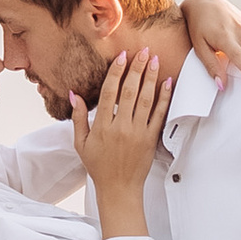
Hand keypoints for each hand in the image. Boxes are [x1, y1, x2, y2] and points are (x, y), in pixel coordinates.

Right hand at [71, 44, 170, 216]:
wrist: (118, 188)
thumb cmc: (98, 166)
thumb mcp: (81, 143)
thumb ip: (78, 117)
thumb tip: (74, 94)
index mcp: (102, 126)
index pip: (109, 92)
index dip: (116, 72)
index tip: (122, 57)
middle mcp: (121, 127)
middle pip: (129, 91)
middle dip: (136, 68)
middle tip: (141, 51)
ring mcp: (138, 133)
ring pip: (145, 100)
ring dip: (150, 77)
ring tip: (153, 60)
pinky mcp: (151, 139)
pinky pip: (158, 115)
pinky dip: (164, 98)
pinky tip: (166, 83)